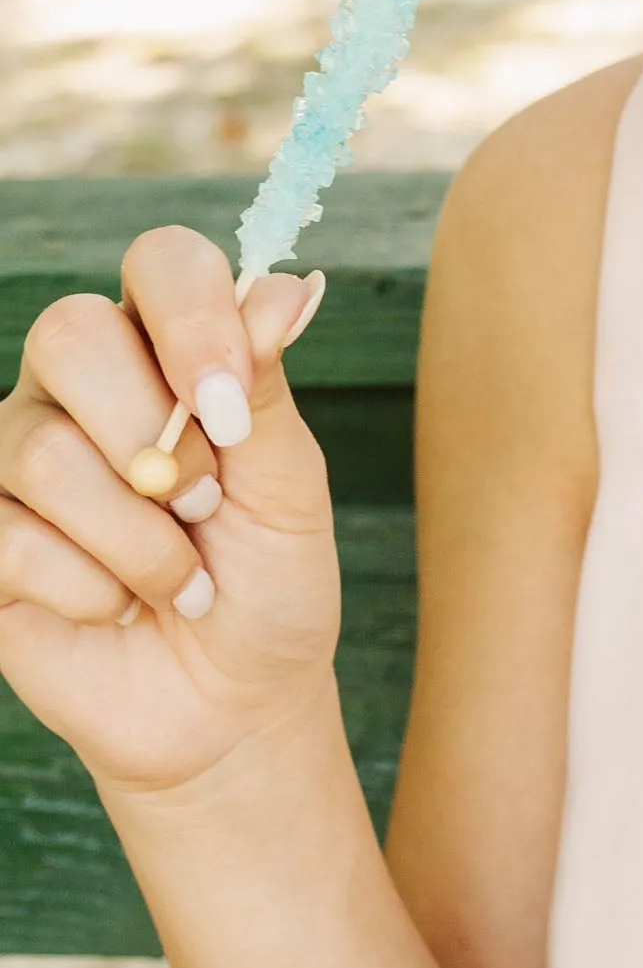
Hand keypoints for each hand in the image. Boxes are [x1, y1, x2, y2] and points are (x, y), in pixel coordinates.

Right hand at [0, 227, 340, 800]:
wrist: (231, 704)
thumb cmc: (268, 581)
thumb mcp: (289, 487)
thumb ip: (266, 388)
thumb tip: (281, 290)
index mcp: (166, 347)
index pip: (161, 263)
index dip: (191, 318)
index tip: (229, 406)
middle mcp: (81, 384)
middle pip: (68, 332)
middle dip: (152, 434)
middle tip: (203, 501)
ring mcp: (19, 455)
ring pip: (43, 451)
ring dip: (138, 539)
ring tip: (182, 581)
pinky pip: (13, 539)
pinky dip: (92, 590)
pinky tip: (117, 609)